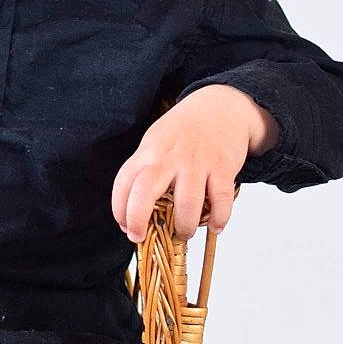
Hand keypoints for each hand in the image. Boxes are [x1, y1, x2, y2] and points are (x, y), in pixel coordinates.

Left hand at [111, 85, 278, 243]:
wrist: (223, 106)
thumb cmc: (185, 129)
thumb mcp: (157, 141)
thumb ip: (146, 170)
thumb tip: (134, 212)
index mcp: (150, 150)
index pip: (124, 181)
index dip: (119, 209)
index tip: (125, 227)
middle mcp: (171, 156)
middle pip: (146, 191)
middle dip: (138, 219)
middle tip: (140, 238)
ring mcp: (198, 161)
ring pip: (187, 203)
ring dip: (184, 226)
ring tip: (184, 233)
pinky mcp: (223, 166)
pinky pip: (221, 200)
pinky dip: (218, 218)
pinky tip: (214, 226)